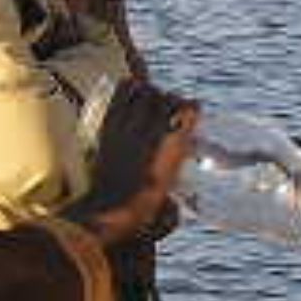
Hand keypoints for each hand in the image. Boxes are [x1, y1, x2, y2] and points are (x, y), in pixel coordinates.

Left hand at [65, 78, 196, 247]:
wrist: (108, 210)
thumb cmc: (141, 211)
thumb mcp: (166, 204)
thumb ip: (173, 195)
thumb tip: (177, 202)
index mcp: (173, 149)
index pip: (189, 109)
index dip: (192, 109)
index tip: (191, 114)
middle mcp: (153, 133)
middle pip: (166, 97)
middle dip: (171, 99)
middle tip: (169, 109)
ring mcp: (129, 127)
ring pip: (144, 91)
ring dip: (149, 92)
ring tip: (149, 100)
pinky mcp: (109, 127)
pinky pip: (121, 95)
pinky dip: (128, 88)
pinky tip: (130, 95)